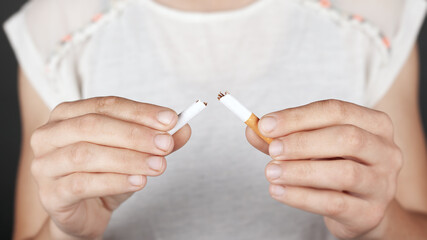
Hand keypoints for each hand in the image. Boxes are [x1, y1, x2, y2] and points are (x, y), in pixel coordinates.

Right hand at [30, 97, 190, 238]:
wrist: (85, 212)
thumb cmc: (104, 175)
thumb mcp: (133, 154)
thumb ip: (155, 139)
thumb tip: (184, 129)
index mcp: (68, 114)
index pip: (106, 105)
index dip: (140, 112)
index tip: (171, 119)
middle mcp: (50, 135)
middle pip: (93, 125)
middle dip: (135, 134)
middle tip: (167, 144)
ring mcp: (45, 164)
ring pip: (86, 154)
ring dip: (128, 159)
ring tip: (158, 165)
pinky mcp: (50, 194)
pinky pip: (82, 184)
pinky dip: (115, 181)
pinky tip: (139, 182)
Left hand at [246, 99, 402, 238]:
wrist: (358, 209)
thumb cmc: (333, 167)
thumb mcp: (310, 147)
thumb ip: (283, 137)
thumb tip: (252, 129)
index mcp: (375, 124)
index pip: (336, 111)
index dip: (298, 117)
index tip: (266, 125)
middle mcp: (386, 151)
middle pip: (346, 138)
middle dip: (302, 142)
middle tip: (272, 150)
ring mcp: (382, 184)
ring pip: (343, 172)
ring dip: (300, 171)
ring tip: (270, 172)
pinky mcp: (370, 212)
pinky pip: (334, 203)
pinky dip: (301, 196)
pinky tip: (277, 191)